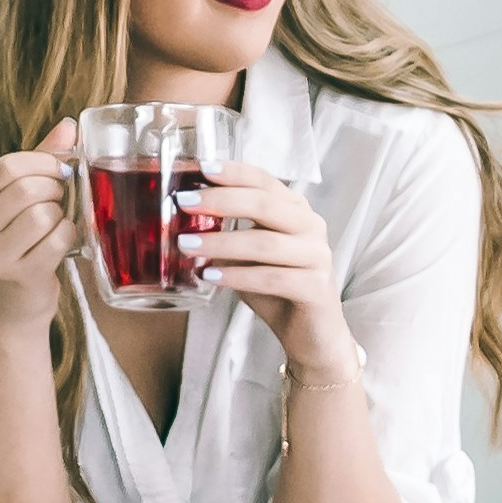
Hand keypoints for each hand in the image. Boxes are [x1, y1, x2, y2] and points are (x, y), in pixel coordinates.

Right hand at [0, 149, 76, 325]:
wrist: (8, 309)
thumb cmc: (13, 246)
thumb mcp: (14, 203)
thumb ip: (38, 161)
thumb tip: (68, 125)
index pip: (5, 167)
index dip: (41, 162)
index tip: (58, 169)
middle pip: (26, 188)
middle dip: (54, 187)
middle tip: (59, 196)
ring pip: (43, 214)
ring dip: (60, 213)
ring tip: (55, 221)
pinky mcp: (19, 277)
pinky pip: (57, 239)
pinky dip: (68, 234)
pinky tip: (61, 240)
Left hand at [181, 171, 353, 372]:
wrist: (312, 335)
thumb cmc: (276, 290)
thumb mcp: (248, 256)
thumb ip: (228, 234)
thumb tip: (183, 218)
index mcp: (296, 210)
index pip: (265, 181)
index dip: (234, 172)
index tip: (202, 167)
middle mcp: (311, 227)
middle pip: (265, 204)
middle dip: (221, 201)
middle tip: (184, 203)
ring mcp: (318, 256)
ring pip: (265, 243)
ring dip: (221, 242)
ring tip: (187, 245)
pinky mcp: (317, 288)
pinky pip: (272, 278)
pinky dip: (238, 276)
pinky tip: (210, 276)